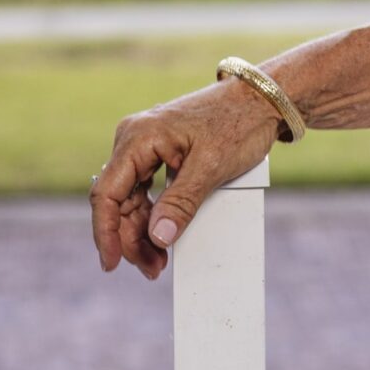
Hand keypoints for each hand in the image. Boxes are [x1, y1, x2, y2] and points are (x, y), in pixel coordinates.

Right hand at [88, 76, 285, 278]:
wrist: (263, 100)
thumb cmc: (239, 123)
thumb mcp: (210, 168)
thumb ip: (180, 204)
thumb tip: (157, 238)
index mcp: (138, 137)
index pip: (107, 193)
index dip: (106, 233)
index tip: (112, 263)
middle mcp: (135, 138)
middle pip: (118, 201)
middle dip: (132, 238)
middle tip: (152, 269)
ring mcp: (146, 145)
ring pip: (132, 198)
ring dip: (143, 230)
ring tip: (158, 261)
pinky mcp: (160, 151)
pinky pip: (147, 189)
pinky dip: (154, 214)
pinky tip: (163, 236)